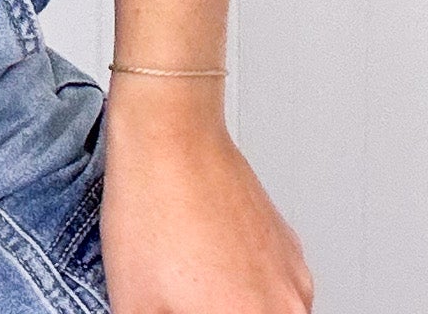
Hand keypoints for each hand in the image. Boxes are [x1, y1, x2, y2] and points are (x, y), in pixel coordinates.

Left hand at [98, 76, 312, 312]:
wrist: (170, 131)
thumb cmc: (151, 207)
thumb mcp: (134, 302)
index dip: (191, 313)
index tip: (175, 307)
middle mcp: (287, 307)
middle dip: (216, 310)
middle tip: (181, 298)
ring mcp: (294, 276)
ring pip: (269, 313)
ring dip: (236, 308)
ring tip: (188, 286)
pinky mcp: (288, 247)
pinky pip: (274, 289)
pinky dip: (245, 290)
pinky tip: (204, 266)